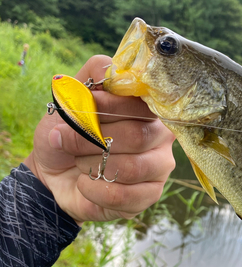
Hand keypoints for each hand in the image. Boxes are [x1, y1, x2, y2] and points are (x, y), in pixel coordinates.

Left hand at [24, 55, 175, 223]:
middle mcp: (160, 134)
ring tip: (79, 164)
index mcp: (144, 106)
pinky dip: (95, 190)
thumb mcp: (68, 102)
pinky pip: (125, 195)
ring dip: (95, 165)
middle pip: (138, 135)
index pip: (140, 101)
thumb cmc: (67, 135)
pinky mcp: (150, 194)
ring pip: (133, 167)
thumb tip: (107, 71)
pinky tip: (85, 184)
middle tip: (69, 142)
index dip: (109, 106)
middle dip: (93, 141)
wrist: (56, 174)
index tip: (81, 109)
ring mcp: (160, 166)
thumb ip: (88, 80)